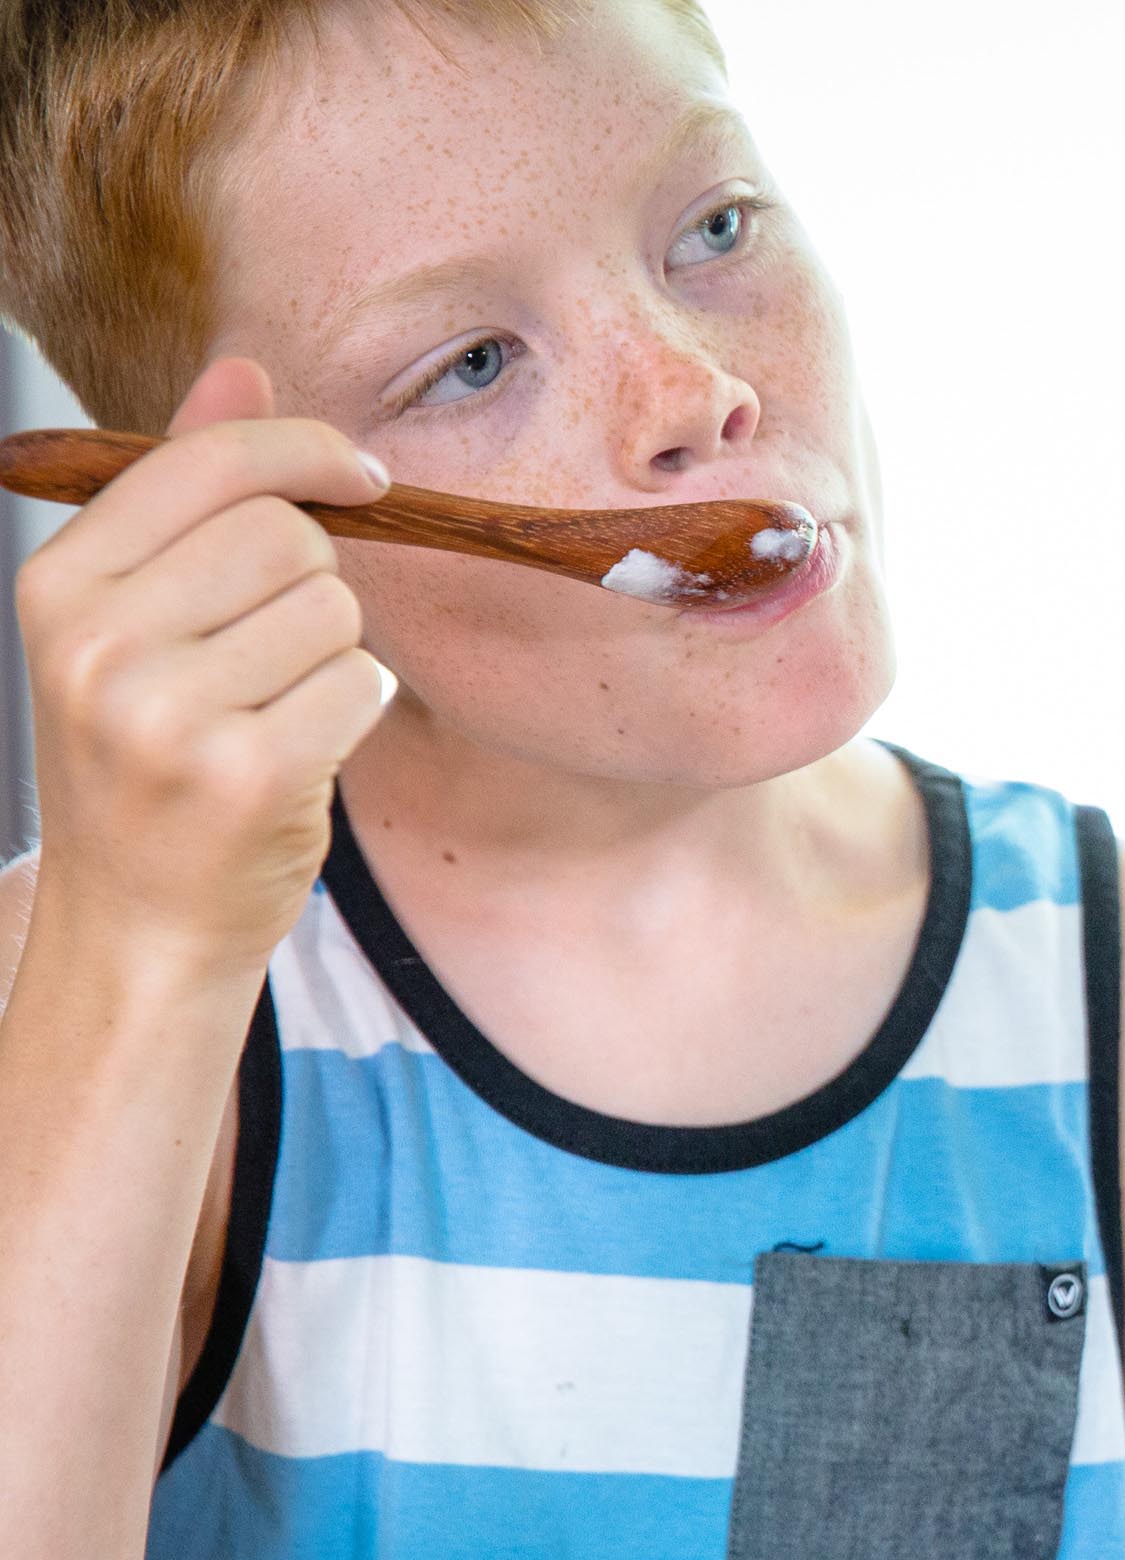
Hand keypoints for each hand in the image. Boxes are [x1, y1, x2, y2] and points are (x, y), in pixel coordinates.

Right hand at [14, 358, 390, 985]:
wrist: (138, 920)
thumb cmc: (147, 759)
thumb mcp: (133, 617)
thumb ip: (187, 490)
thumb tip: (242, 369)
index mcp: (58, 584)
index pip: (210, 464)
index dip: (306, 452)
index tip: (360, 474)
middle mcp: (98, 642)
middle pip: (288, 537)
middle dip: (314, 583)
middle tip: (270, 652)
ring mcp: (167, 712)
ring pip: (336, 611)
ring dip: (334, 654)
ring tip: (271, 709)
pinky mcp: (247, 772)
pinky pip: (362, 683)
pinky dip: (355, 710)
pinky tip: (298, 750)